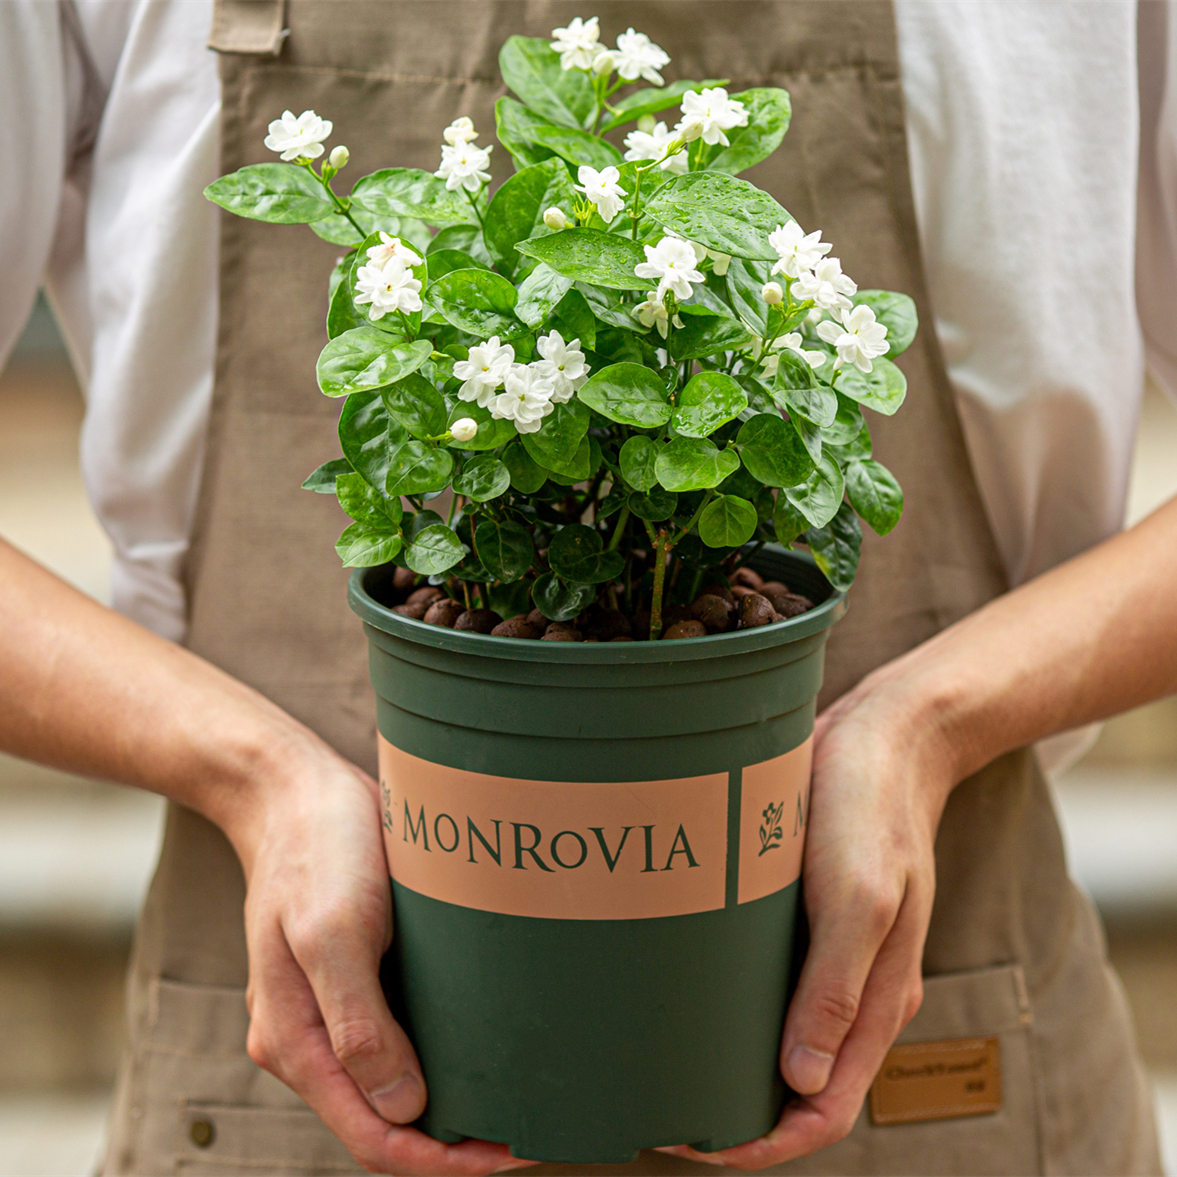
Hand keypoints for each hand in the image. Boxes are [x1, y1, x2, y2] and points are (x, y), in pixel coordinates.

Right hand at [230, 737, 532, 1175]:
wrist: (293, 791)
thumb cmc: (316, 849)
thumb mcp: (335, 929)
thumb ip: (358, 1023)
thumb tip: (401, 1109)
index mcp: (296, 1040)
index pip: (372, 1136)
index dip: (441, 1161)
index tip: (509, 1154)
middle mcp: (309, 1038)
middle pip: (382, 1122)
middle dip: (451, 1146)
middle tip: (527, 1135)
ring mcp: (329, 1011)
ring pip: (391, 1087)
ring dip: (447, 1108)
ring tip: (514, 1103)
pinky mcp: (353, 980)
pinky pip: (394, 1042)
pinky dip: (438, 1060)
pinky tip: (482, 1048)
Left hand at [659, 673, 951, 1169]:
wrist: (889, 735)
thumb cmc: (872, 810)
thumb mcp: (859, 895)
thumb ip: (837, 987)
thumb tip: (800, 1083)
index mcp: (878, 999)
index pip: (824, 1110)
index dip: (762, 1144)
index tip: (693, 1142)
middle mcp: (856, 990)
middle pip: (800, 1087)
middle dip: (738, 1115)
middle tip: (661, 1108)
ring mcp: (834, 956)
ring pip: (783, 1040)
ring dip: (733, 1065)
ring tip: (665, 1063)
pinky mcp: (810, 920)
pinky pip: (774, 987)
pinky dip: (735, 1011)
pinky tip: (687, 996)